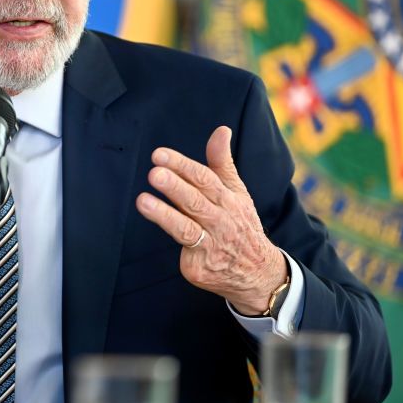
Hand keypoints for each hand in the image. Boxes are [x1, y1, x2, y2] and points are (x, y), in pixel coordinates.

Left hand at [136, 126, 286, 314]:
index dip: (182, 166)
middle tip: (154, 173)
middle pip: (196, 201)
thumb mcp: (236, 192)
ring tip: (143, 200)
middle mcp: (221, 221)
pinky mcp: (201, 267)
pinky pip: (185, 255)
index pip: (204, 179)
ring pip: (186, 228)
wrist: (259, 273)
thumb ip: (222, 162)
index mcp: (228, 199)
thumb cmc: (240, 224)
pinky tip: (159, 234)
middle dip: (174, 187)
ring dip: (164, 214)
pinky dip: (175, 246)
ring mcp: (212, 246)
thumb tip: (221, 130)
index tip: (159, 155)